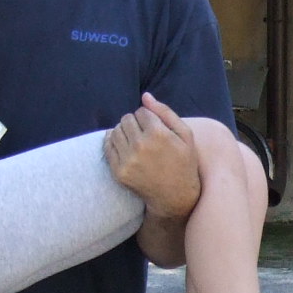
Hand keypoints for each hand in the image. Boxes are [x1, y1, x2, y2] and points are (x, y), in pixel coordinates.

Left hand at [103, 95, 201, 218]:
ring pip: (115, 131)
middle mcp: (140, 146)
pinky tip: (125, 148)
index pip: (141, 112)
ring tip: (135, 141)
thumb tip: (145, 96)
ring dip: (123, 132)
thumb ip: (165, 112)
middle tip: (144, 134)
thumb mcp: (185, 135)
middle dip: (134, 123)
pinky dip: (113, 143)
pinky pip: (108, 147)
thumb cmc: (184, 163)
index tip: (154, 128)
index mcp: (158, 134)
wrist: (175, 196)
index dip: (148, 117)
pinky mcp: (119, 171)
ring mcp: (128, 160)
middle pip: (126, 119)